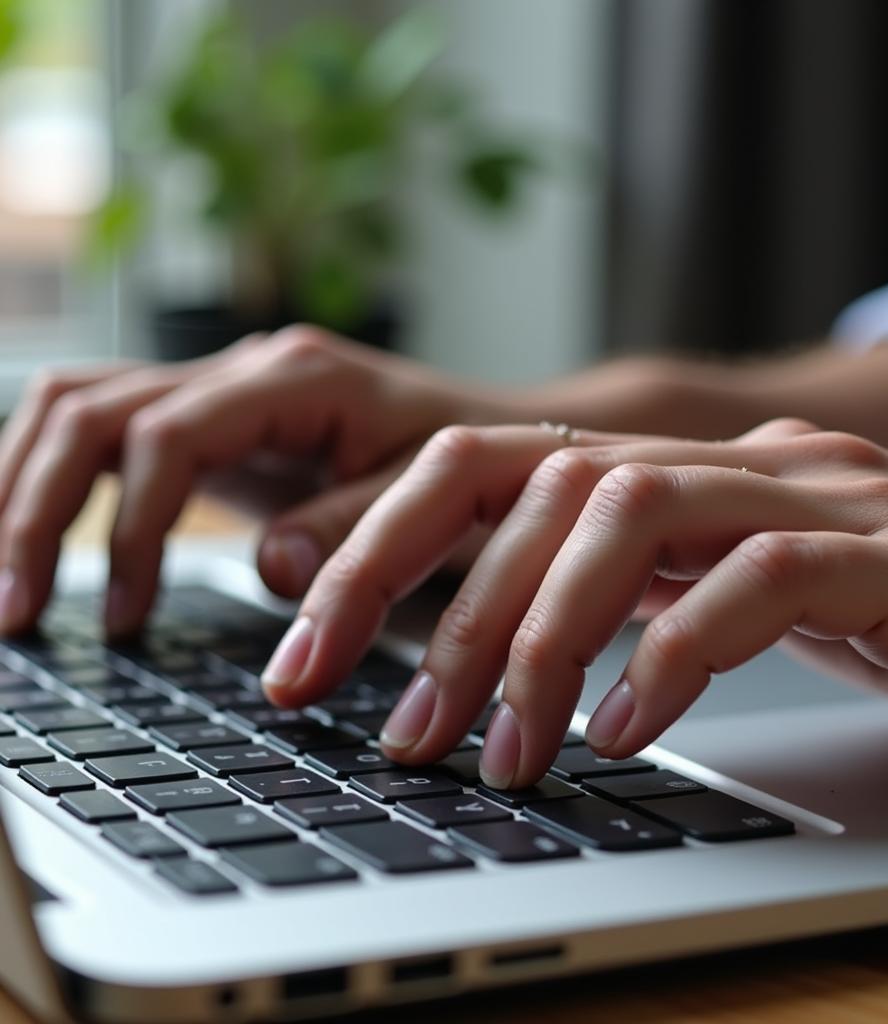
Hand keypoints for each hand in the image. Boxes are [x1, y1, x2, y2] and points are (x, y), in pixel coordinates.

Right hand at [0, 326, 510, 635]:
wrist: (496, 435)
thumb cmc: (475, 467)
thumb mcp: (434, 499)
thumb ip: (357, 528)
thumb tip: (268, 568)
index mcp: (296, 379)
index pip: (165, 434)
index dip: (128, 527)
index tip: (121, 618)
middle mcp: (244, 370)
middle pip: (90, 408)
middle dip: (34, 508)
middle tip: (12, 612)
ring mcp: (223, 390)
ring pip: (78, 406)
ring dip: (21, 487)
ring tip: (3, 582)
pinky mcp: (215, 423)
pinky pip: (106, 430)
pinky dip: (55, 479)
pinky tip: (35, 538)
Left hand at [261, 418, 887, 787]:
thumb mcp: (736, 591)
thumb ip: (638, 590)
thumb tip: (510, 637)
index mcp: (681, 469)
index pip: (493, 465)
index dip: (382, 545)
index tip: (311, 648)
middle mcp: (733, 460)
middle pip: (535, 480)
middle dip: (436, 603)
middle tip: (400, 731)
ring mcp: (818, 494)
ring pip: (627, 512)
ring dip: (544, 636)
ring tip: (509, 748)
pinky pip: (758, 580)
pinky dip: (676, 654)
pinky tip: (634, 732)